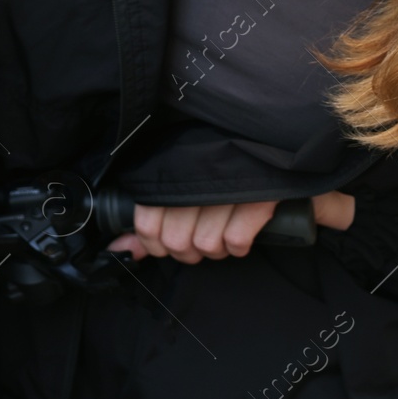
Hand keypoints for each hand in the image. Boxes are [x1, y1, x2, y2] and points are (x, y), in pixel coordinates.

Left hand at [108, 192, 354, 262]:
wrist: (277, 147)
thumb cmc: (221, 169)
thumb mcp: (181, 187)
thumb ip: (151, 221)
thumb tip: (120, 250)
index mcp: (171, 168)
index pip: (146, 223)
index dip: (156, 245)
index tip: (167, 245)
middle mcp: (195, 173)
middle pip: (175, 241)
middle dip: (189, 251)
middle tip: (201, 242)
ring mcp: (227, 185)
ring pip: (204, 244)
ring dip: (216, 249)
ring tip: (224, 235)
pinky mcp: (259, 196)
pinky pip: (235, 241)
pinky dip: (239, 245)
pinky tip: (243, 234)